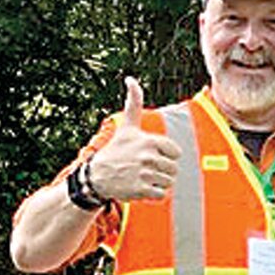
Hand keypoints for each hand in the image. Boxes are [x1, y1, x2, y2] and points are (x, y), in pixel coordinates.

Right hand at [89, 77, 180, 200]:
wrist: (98, 176)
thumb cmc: (116, 150)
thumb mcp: (128, 127)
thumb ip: (134, 103)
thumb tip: (130, 79)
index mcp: (149, 141)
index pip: (176, 152)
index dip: (166, 156)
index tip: (151, 155)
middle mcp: (148, 157)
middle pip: (174, 169)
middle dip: (162, 171)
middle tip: (145, 169)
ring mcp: (145, 174)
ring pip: (169, 182)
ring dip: (158, 183)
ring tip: (143, 178)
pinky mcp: (141, 190)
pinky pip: (161, 195)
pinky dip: (153, 194)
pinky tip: (140, 187)